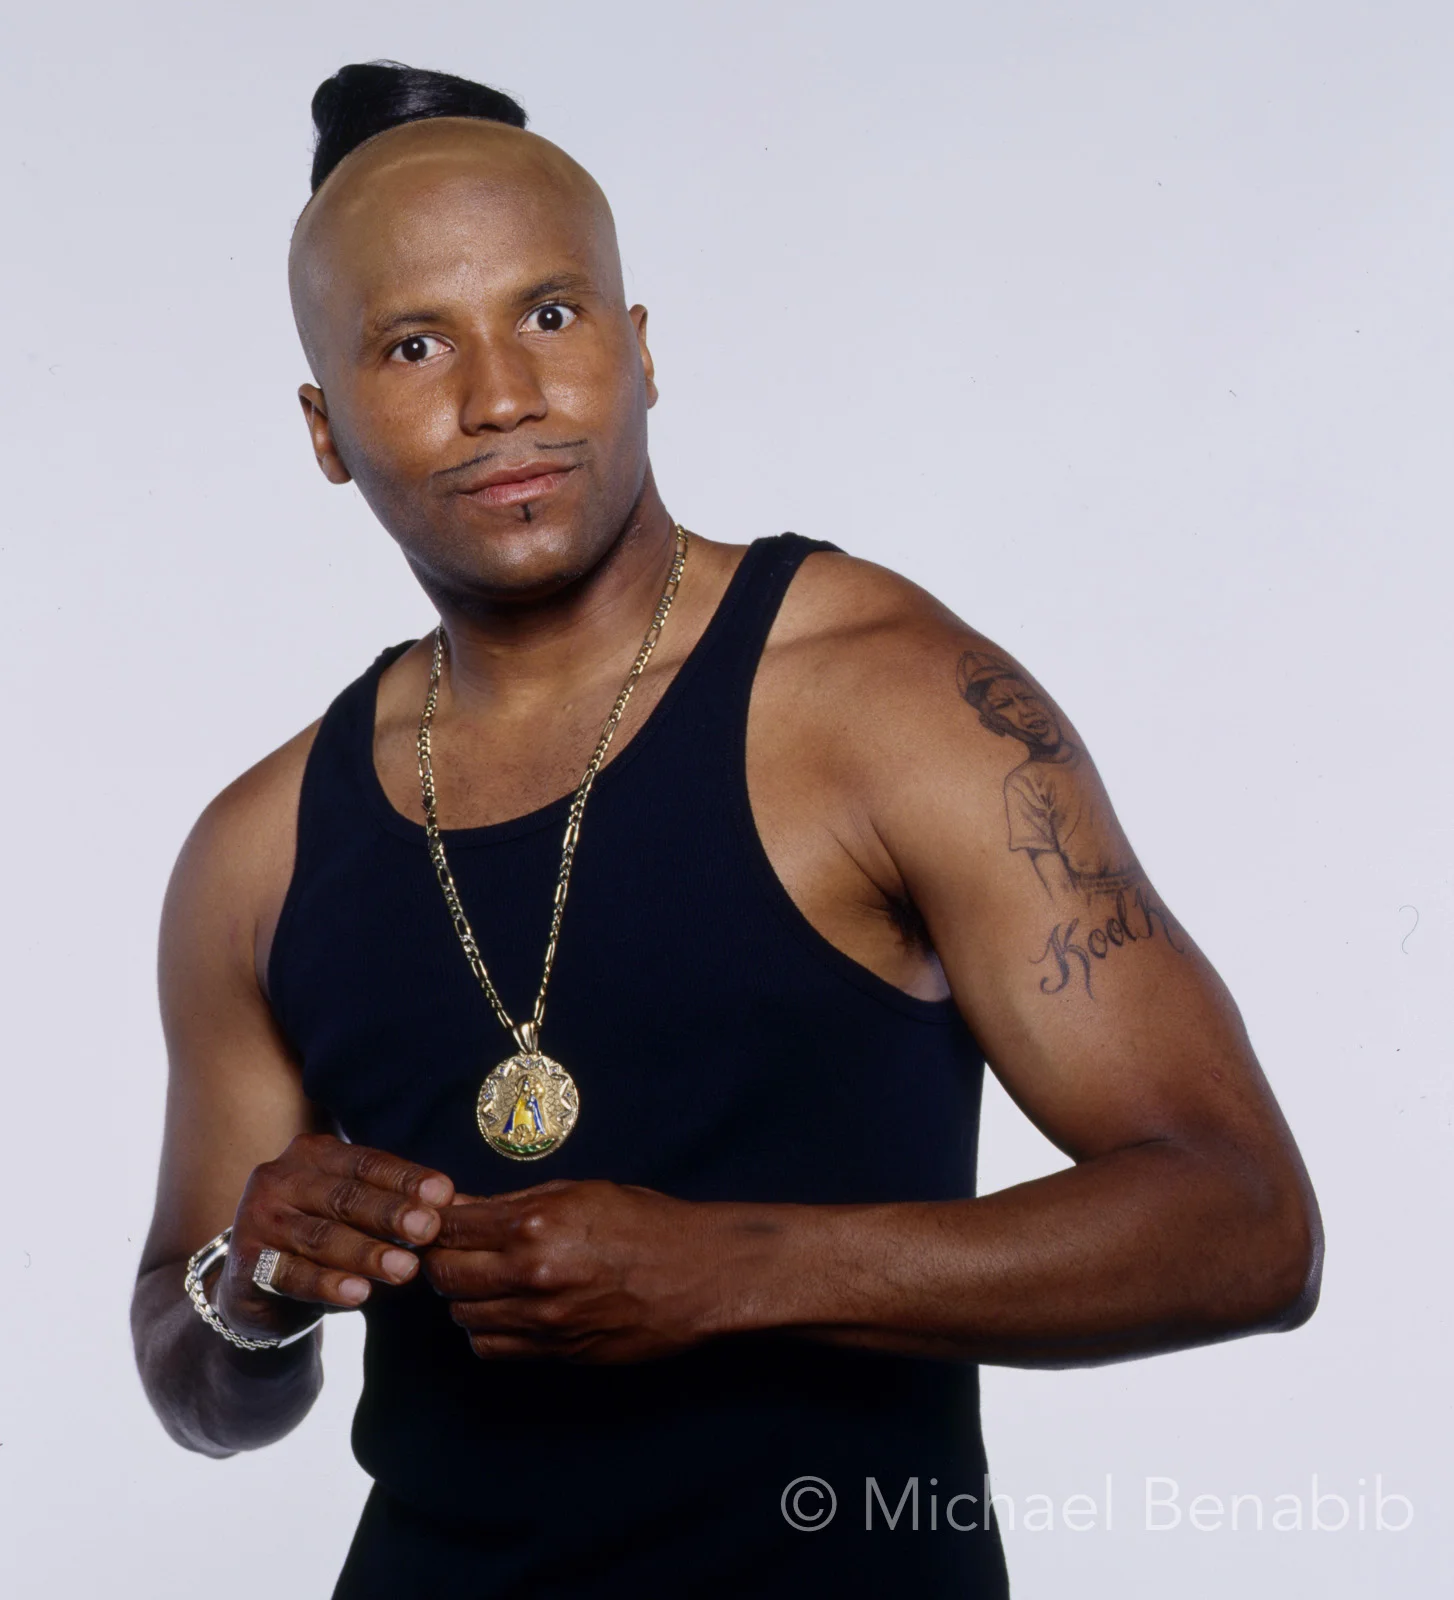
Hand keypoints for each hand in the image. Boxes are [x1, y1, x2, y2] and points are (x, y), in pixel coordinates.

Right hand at [215, 1133, 454, 1341]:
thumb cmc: (322, 1236)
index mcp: (312, 1154)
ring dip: (367, 1253)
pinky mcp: (246, 1263)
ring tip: (405, 1269)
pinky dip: (328, 1285)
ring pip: (321, 1237)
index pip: (366, 1163)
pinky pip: (292, 1274)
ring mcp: (259, 1220)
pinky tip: (359, 1294)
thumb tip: (450, 1205)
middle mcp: (280, 1179)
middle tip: (430, 1229)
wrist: (256, 1285)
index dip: (406, 1178)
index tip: (446, 1194)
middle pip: (345, 1196)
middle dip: (391, 1213)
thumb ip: (391, 1204)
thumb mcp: (353, 1213)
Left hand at [421, 1178, 747, 1363]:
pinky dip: (485, 1329)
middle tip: (452, 1249)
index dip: (434, 1224)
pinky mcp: (555, 1352)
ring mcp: (542, 1319)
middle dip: (440, 1260)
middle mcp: (531, 1274)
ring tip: (482, 1278)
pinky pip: (491, 1347)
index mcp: (535, 1224)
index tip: (435, 1221)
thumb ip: (515, 1203)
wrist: (700, 1274)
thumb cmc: (646, 1223)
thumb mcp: (579, 1192)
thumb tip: (464, 1207)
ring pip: (462, 1316)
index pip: (450, 1229)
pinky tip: (503, 1309)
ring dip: (462, 1296)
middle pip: (444, 1276)